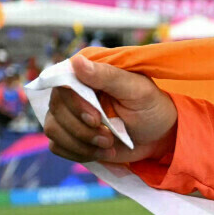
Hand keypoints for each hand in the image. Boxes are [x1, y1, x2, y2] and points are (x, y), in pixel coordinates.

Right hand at [45, 54, 178, 164]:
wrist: (159, 136)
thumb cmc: (151, 107)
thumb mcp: (138, 90)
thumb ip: (108, 76)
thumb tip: (76, 60)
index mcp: (86, 75)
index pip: (62, 86)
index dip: (75, 106)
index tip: (97, 120)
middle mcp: (71, 93)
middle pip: (56, 111)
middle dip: (83, 131)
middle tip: (110, 138)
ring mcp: (68, 115)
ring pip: (53, 130)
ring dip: (82, 144)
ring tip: (109, 146)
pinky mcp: (69, 135)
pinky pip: (57, 146)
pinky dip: (79, 153)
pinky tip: (100, 152)